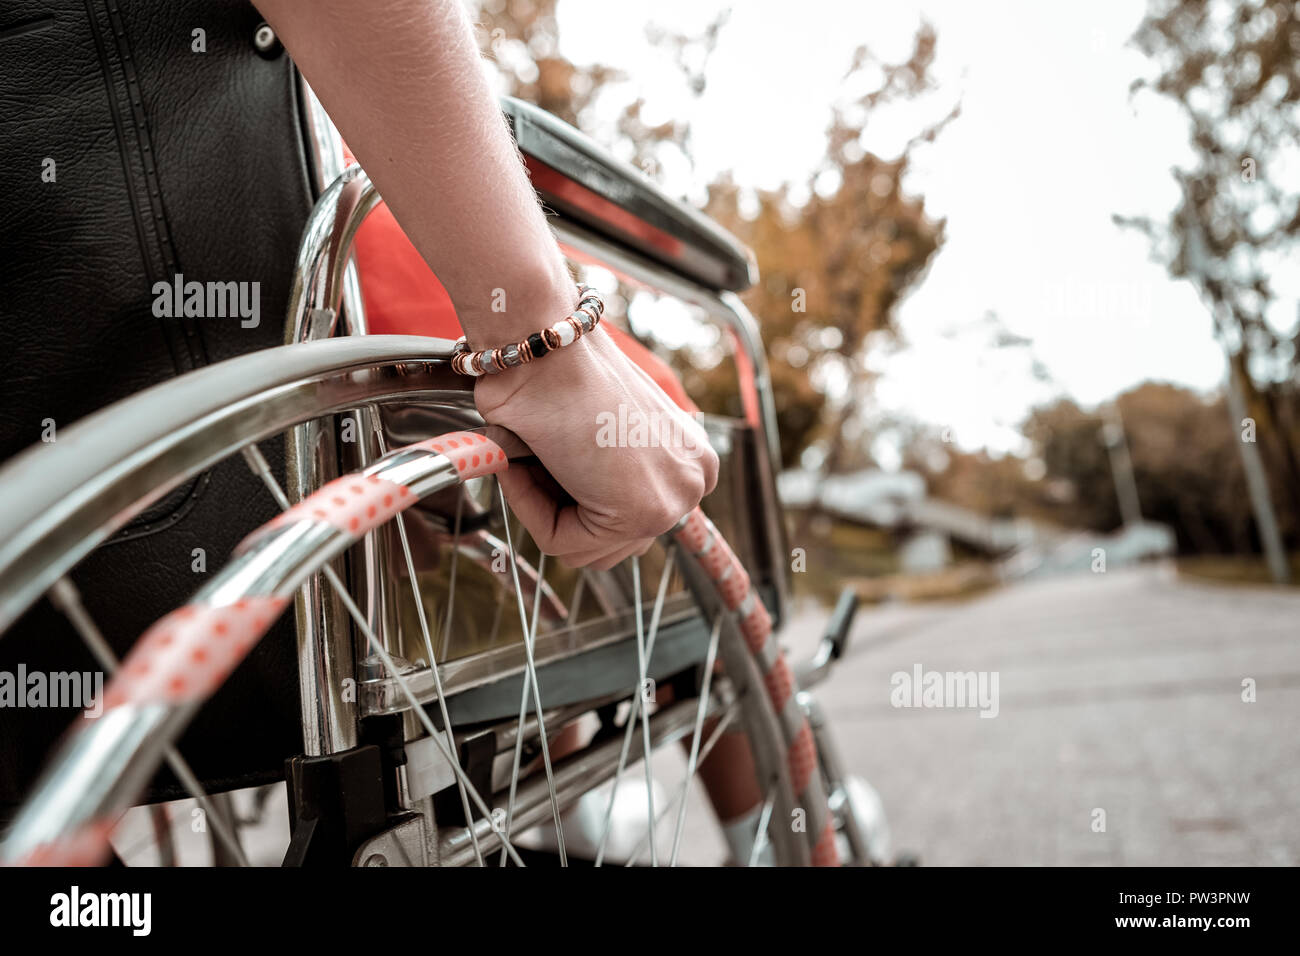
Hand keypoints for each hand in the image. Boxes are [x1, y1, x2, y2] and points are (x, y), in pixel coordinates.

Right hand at [476, 325, 718, 569]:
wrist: (544, 345)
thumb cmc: (555, 372)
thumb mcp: (594, 427)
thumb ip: (598, 470)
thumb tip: (570, 500)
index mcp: (689, 457)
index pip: (627, 517)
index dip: (571, 496)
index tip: (545, 458)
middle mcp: (693, 480)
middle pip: (613, 541)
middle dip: (562, 507)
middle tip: (532, 459)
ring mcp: (673, 500)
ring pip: (587, 547)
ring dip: (542, 507)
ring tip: (528, 458)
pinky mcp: (642, 513)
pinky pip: (565, 542)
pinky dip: (529, 508)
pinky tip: (522, 465)